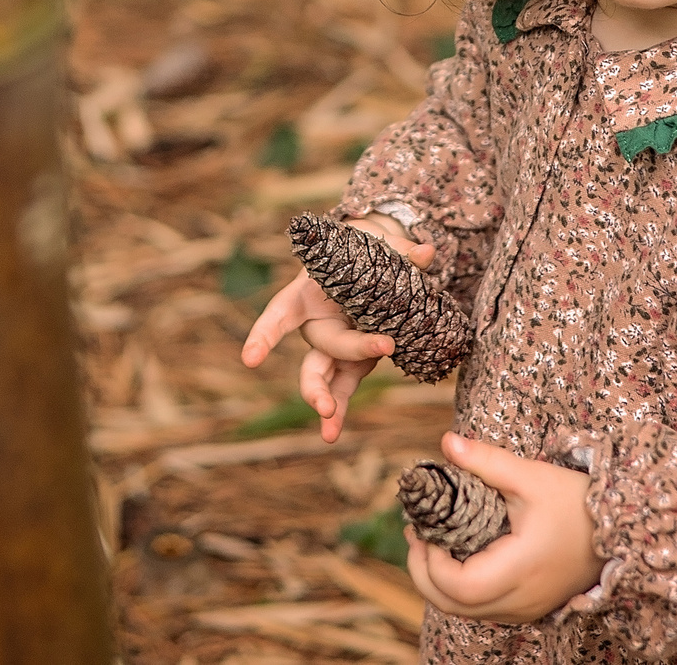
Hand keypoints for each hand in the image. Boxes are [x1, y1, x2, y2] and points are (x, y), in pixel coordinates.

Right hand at [238, 215, 433, 442]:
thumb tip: (426, 253)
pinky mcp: (352, 360)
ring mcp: (334, 343)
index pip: (282, 312)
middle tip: (329, 402)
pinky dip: (341, 409)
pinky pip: (344, 386)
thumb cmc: (363, 248)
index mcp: (309, 292)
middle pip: (317, 350)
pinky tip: (333, 432)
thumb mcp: (377, 243)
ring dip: (325, 401)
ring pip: (322, 376)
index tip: (250, 360)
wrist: (370, 258)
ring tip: (328, 431)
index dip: (265, 335)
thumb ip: (398, 249)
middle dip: (320, 379)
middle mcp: (317, 322)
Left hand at [405, 433, 602, 624]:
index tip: (424, 528)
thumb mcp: (531, 477)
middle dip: (424, 574)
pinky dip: (460, 591)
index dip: (430, 562)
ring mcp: (525, 608)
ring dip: (439, 584)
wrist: (621, 529)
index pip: (458, 586)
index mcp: (520, 570)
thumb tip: (447, 442)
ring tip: (429, 544)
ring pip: (465, 612)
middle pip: (453, 606)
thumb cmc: (577, 502)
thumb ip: (487, 462)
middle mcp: (521, 600)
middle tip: (416, 536)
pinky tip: (456, 558)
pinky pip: (483, 609)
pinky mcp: (529, 607)